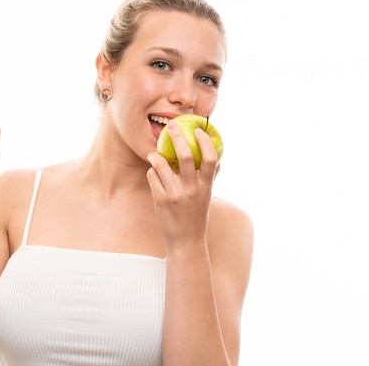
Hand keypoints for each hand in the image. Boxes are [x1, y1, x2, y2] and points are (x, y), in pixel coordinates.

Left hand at [146, 121, 219, 250]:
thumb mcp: (207, 197)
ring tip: (153, 153)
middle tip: (171, 126)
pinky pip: (152, 177)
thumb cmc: (197, 216)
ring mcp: (175, 195)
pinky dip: (151, 171)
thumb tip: (217, 160)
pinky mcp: (160, 200)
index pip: (211, 158)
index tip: (198, 131)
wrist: (186, 242)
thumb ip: (210, 178)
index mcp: (206, 186)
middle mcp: (192, 189)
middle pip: (186, 156)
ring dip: (155, 155)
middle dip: (177, 137)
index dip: (205, 141)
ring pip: (162, 165)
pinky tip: (152, 172)